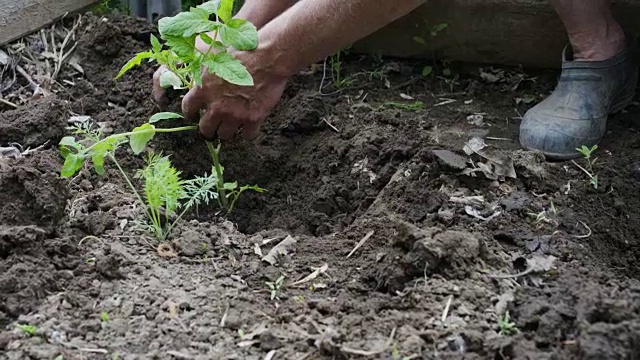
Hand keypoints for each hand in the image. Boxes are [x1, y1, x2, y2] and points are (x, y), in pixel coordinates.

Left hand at [153, 44, 287, 139]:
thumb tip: (190, 74)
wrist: (267, 57)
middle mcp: (217, 106)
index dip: (191, 113)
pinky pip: (248, 136)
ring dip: (227, 131)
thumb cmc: (241, 51)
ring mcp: (235, 114)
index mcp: (203, 90)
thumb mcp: (213, 56)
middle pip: (206, 129)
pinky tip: (250, 127)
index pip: (188, 109)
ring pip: (225, 136)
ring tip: (231, 126)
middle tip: (213, 126)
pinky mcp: (253, 118)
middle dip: (208, 128)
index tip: (195, 114)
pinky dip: (249, 132)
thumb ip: (201, 71)